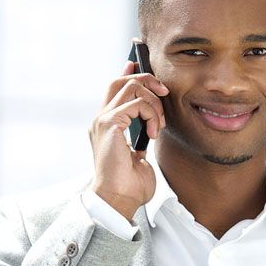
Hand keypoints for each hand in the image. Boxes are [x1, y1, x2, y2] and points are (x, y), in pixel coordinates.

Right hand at [88, 60, 168, 219]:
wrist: (119, 199)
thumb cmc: (129, 185)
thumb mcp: (138, 155)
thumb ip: (140, 138)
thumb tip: (150, 129)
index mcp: (106, 126)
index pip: (114, 89)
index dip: (128, 73)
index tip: (139, 65)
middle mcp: (101, 119)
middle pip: (120, 80)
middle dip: (146, 78)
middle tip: (164, 92)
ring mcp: (103, 120)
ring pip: (131, 87)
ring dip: (153, 102)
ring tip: (159, 125)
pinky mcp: (109, 124)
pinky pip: (137, 103)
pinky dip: (151, 114)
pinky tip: (154, 132)